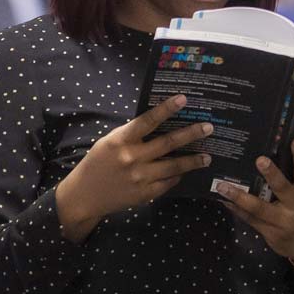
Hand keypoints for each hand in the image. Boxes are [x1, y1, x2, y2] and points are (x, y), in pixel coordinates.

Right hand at [54, 94, 214, 240]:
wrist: (85, 195)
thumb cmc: (98, 163)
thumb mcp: (110, 142)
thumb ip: (132, 134)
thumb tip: (159, 122)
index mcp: (121, 140)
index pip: (148, 121)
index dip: (166, 109)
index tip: (184, 99)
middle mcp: (132, 158)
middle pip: (168, 143)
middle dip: (191, 134)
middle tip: (208, 128)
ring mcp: (140, 177)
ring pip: (174, 166)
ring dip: (192, 160)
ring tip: (207, 157)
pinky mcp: (145, 194)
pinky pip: (168, 182)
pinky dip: (177, 176)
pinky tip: (185, 172)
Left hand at [220, 138, 293, 270]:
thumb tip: (273, 156)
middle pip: (282, 188)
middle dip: (271, 174)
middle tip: (259, 160)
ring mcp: (282, 221)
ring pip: (259, 208)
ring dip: (239, 196)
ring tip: (223, 186)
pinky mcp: (270, 233)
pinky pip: (250, 219)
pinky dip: (236, 209)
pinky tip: (224, 201)